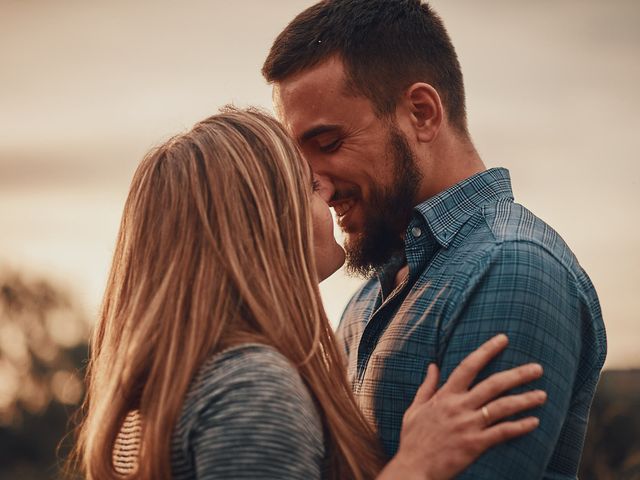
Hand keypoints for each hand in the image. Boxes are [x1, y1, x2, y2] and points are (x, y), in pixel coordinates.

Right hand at [380, 334, 545, 479]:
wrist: (413, 467)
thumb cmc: (413, 439)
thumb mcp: (415, 408)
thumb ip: (427, 386)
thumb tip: (433, 365)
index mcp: (445, 395)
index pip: (468, 366)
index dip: (487, 351)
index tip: (503, 339)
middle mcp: (459, 406)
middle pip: (493, 384)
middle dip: (518, 375)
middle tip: (537, 368)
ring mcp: (469, 425)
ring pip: (503, 407)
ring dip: (525, 400)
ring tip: (542, 395)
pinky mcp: (476, 444)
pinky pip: (502, 432)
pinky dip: (520, 426)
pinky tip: (534, 422)